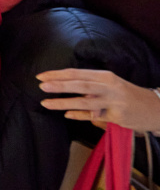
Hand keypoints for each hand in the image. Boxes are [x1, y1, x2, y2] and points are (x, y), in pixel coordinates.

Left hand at [38, 68, 159, 132]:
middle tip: (41, 85)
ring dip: (63, 102)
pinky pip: (94, 116)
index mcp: (104, 76)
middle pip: (80, 84)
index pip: (77, 73)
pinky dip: (80, 115)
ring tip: (45, 103)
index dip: (58, 74)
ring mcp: (113, 102)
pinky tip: (67, 115)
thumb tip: (63, 85)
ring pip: (84, 102)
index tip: (41, 76)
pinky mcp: (118, 116)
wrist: (155, 108)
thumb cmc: (126, 95)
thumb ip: (89, 85)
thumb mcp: (109, 85)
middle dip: (59, 85)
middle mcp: (109, 87)